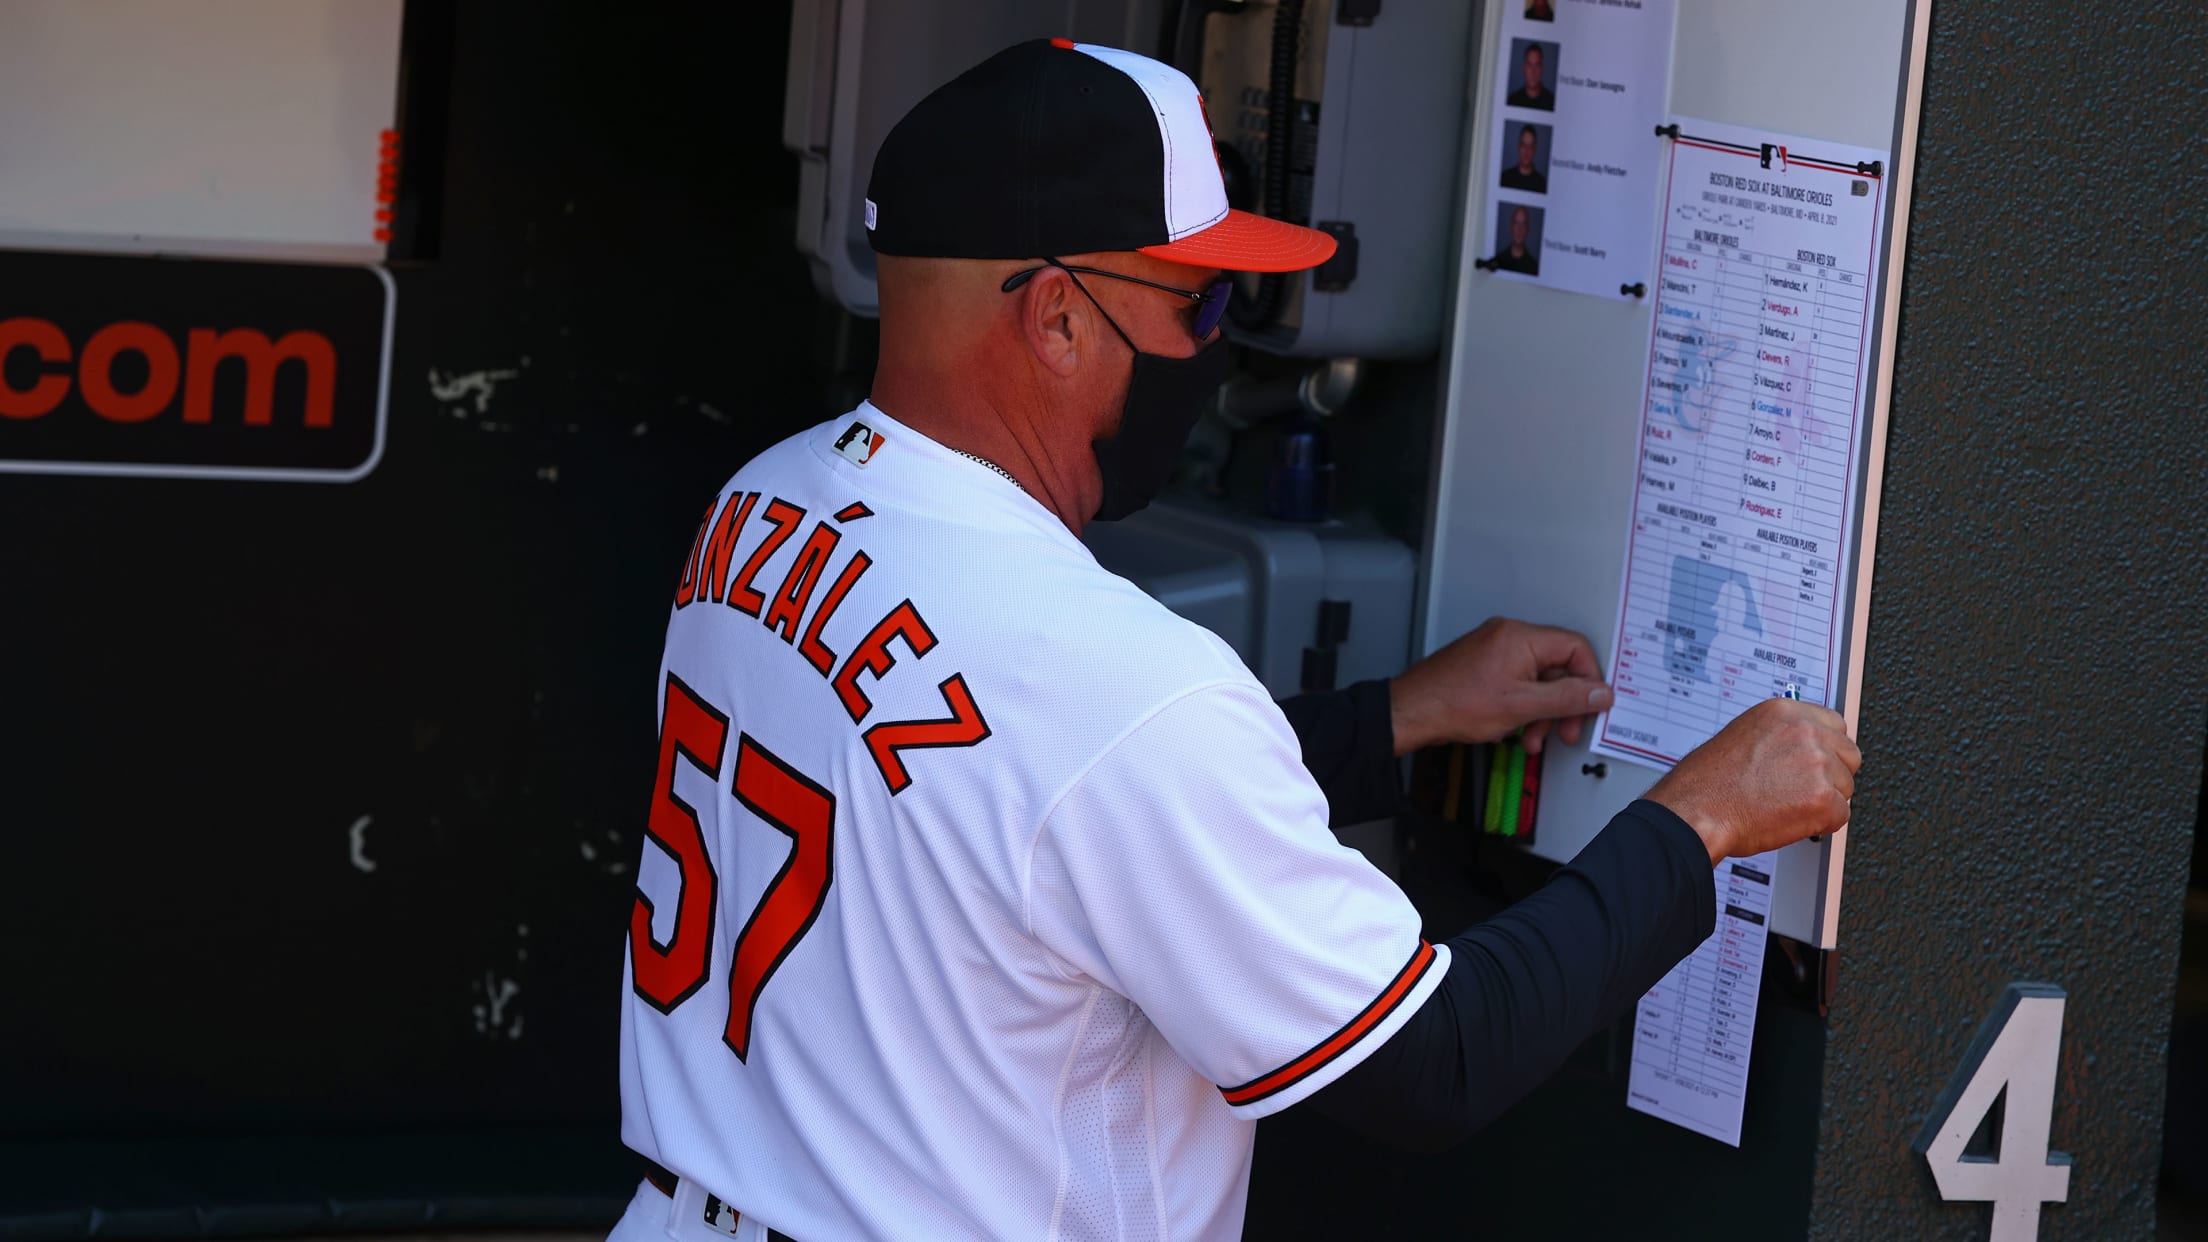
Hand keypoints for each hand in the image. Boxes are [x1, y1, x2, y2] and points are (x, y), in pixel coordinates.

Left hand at [1389, 617, 1614, 755]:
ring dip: (1542, 712)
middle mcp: (1508, 636)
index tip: (1592, 705)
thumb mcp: (1522, 706)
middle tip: (1567, 731)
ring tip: (1534, 740)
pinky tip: (1517, 731)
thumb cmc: (1453, 704)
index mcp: (1520, 637)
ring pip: (1537, 679)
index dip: (1589, 678)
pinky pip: (1518, 682)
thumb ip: (1567, 699)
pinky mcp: (1485, 665)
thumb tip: (1601, 693)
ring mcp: (1495, 650)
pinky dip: (1523, 707)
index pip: (1575, 648)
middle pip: (1557, 666)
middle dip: (1564, 704)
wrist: (1412, 712)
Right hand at [1647, 698, 1860, 864]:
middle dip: (1832, 776)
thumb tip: (1803, 749)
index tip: (1816, 763)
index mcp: (1784, 712)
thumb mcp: (1744, 735)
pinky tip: (1790, 820)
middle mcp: (1805, 732)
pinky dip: (1820, 824)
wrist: (1696, 811)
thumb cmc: (1708, 783)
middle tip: (1802, 790)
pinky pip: (1840, 816)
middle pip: (1849, 755)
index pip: (1835, 724)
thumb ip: (1780, 736)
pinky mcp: (1822, 798)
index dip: (1826, 749)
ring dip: (1824, 801)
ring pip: (1845, 788)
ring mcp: (1816, 764)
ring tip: (1787, 806)